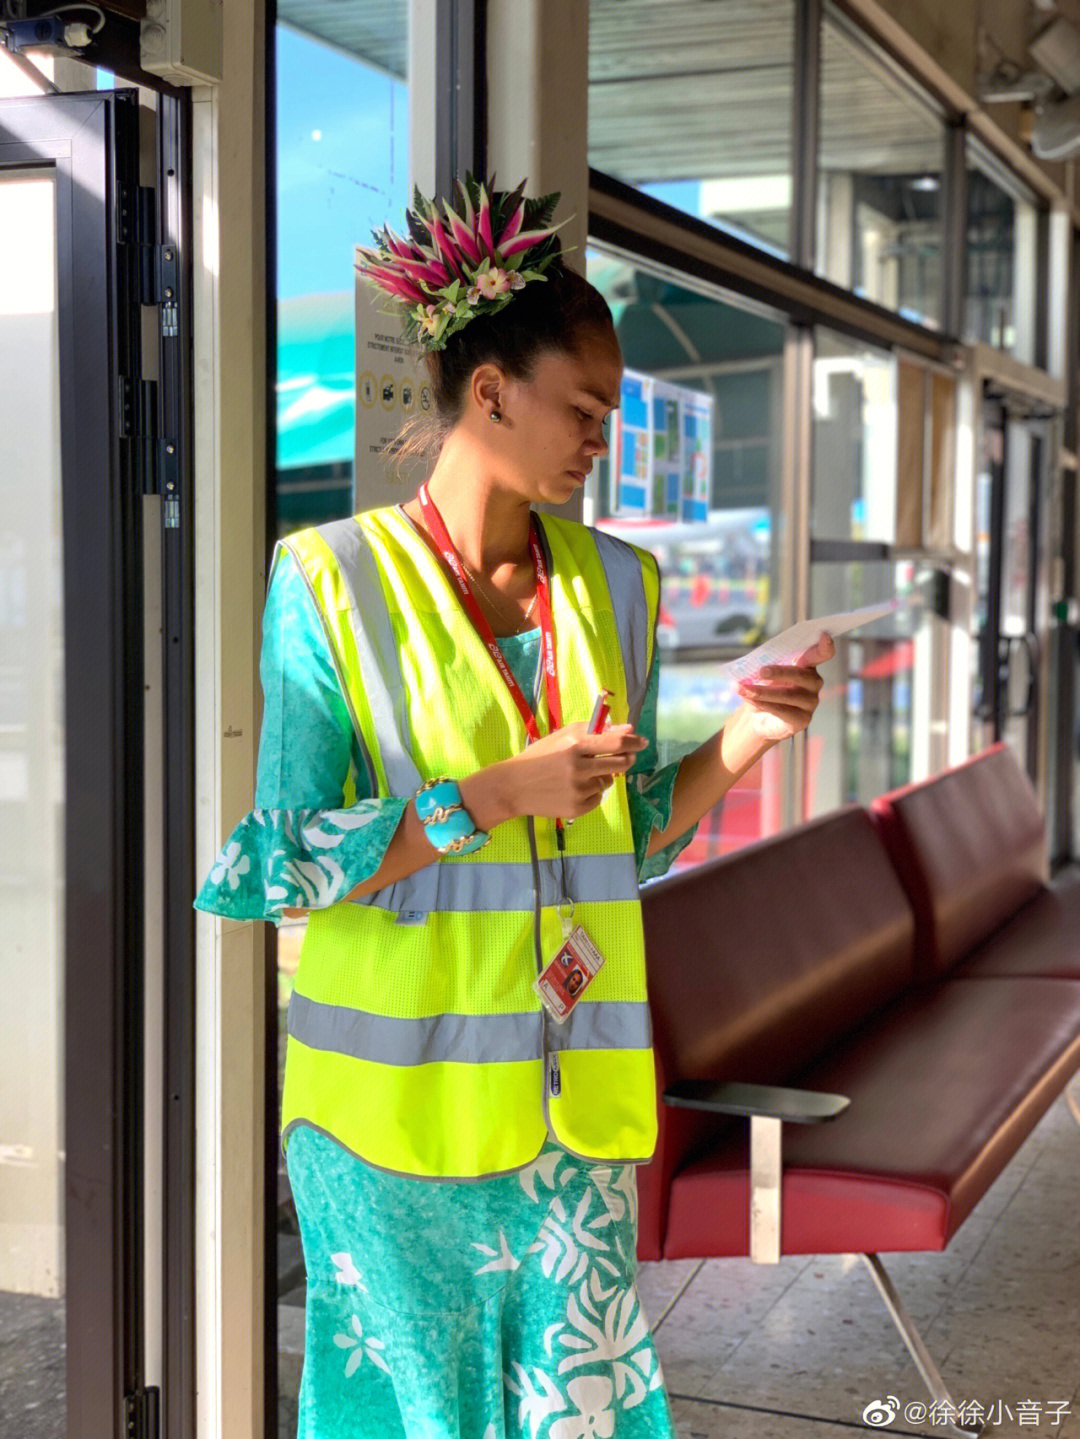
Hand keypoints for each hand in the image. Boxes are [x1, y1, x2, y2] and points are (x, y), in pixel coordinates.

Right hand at [497, 722, 648, 819]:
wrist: (513, 786)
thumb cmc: (540, 756)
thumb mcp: (562, 736)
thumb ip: (595, 730)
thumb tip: (628, 728)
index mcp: (574, 744)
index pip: (616, 742)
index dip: (633, 741)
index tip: (641, 742)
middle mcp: (578, 767)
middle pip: (620, 763)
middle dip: (627, 759)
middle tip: (626, 758)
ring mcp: (577, 789)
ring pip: (608, 781)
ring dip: (602, 775)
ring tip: (581, 774)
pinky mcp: (576, 808)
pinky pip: (598, 798)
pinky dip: (591, 792)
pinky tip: (573, 789)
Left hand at [734, 632, 834, 742]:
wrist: (762, 717)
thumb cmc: (768, 687)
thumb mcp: (766, 673)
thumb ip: (765, 665)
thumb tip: (750, 665)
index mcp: (807, 665)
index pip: (820, 654)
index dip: (824, 647)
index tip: (824, 635)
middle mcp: (813, 683)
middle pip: (799, 675)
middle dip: (779, 672)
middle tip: (761, 671)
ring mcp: (811, 702)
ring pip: (787, 695)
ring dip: (762, 692)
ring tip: (743, 689)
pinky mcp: (803, 720)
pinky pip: (782, 711)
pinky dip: (762, 704)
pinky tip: (749, 699)